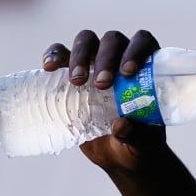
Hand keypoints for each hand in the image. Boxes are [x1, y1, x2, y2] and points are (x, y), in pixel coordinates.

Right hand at [41, 29, 167, 171]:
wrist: (118, 154)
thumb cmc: (138, 141)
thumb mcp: (143, 143)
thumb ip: (137, 134)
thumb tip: (120, 125)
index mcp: (145, 65)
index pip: (142, 42)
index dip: (136, 51)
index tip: (127, 72)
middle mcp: (121, 56)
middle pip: (112, 41)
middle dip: (106, 58)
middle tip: (101, 84)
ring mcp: (95, 61)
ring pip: (87, 41)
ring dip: (80, 55)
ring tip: (76, 80)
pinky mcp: (72, 71)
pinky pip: (61, 53)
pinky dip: (54, 55)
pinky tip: (49, 67)